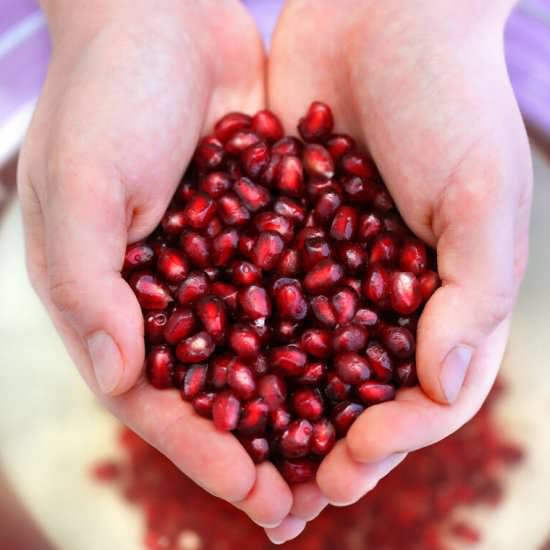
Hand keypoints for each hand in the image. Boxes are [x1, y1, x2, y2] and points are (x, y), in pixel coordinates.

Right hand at [18, 0, 295, 529]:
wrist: (159, 20)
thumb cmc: (104, 98)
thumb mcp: (79, 190)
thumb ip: (88, 286)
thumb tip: (120, 373)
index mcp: (114, 299)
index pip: (160, 398)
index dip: (204, 450)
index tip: (255, 493)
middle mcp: (169, 293)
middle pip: (220, 391)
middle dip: (260, 447)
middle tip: (306, 503)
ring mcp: (220, 263)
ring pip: (265, 352)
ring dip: (302, 403)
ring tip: (346, 454)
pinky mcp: (261, 230)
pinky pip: (296, 292)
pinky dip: (326, 331)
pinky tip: (365, 367)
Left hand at [267, 0, 531, 540]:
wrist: (385, 19)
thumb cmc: (450, 103)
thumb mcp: (483, 199)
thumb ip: (473, 296)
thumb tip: (442, 386)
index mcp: (443, 297)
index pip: (423, 394)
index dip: (388, 438)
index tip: (346, 468)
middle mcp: (386, 293)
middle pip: (355, 390)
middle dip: (324, 444)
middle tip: (287, 494)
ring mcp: (332, 266)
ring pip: (301, 356)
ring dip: (275, 409)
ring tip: (240, 456)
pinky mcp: (283, 232)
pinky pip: (259, 297)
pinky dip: (237, 338)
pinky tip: (207, 375)